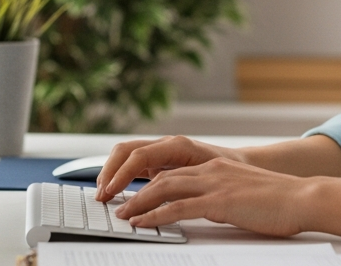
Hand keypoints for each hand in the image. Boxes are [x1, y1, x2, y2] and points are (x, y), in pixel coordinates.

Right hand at [96, 135, 240, 201]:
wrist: (240, 164)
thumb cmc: (228, 170)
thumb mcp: (205, 176)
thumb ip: (181, 181)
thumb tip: (158, 192)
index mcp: (177, 145)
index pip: (139, 155)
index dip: (121, 173)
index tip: (110, 191)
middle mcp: (165, 144)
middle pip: (125, 150)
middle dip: (109, 171)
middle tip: (100, 195)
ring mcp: (160, 151)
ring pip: (125, 155)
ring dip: (111, 172)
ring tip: (102, 194)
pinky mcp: (158, 161)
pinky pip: (132, 164)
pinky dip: (119, 175)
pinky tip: (114, 190)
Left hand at [114, 157, 314, 236]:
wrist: (302, 198)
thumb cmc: (280, 201)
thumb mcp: (244, 194)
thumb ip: (223, 197)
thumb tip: (210, 210)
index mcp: (216, 167)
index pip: (173, 172)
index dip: (148, 183)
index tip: (132, 194)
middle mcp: (211, 170)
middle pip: (161, 176)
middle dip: (134, 189)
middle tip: (116, 203)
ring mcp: (214, 183)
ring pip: (164, 188)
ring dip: (138, 202)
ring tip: (122, 215)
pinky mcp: (219, 201)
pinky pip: (178, 207)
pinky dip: (155, 215)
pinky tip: (142, 222)